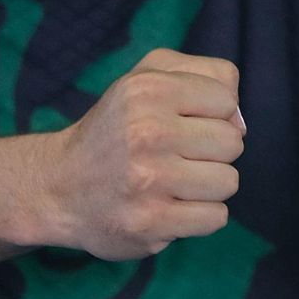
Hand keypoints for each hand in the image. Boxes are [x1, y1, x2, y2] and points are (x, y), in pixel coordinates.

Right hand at [49, 47, 245, 260]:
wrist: (59, 187)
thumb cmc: (117, 129)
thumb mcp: (150, 76)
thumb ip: (207, 75)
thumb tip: (240, 121)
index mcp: (148, 89)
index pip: (226, 100)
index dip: (212, 115)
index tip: (183, 124)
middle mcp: (147, 132)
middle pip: (232, 143)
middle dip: (211, 152)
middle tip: (176, 157)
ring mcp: (148, 180)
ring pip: (228, 182)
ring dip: (208, 186)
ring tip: (173, 183)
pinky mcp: (150, 223)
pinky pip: (216, 218)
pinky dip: (200, 216)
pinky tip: (171, 207)